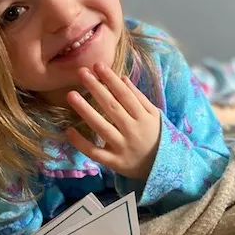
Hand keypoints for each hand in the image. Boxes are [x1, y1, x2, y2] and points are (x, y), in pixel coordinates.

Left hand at [66, 63, 160, 179]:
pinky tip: (69, 130)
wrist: (165, 168)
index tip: (98, 65)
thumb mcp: (154, 115)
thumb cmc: (157, 137)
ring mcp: (122, 147)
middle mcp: (132, 131)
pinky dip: (82, 143)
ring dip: (86, 111)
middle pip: (112, 107)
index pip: (125, 95)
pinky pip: (95, 152)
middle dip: (96, 88)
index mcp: (143, 117)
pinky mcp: (114, 162)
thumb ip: (139, 97)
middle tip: (82, 72)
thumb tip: (122, 78)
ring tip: (71, 95)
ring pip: (102, 127)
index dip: (111, 80)